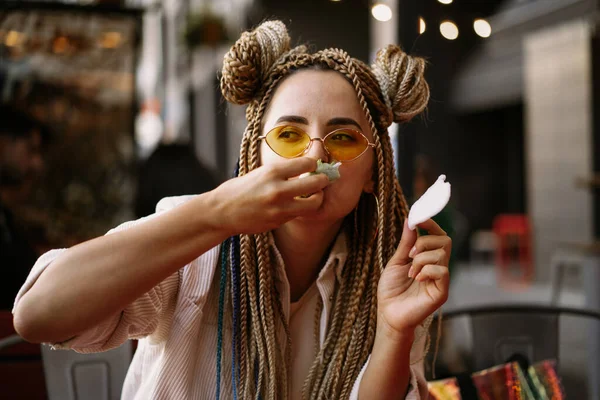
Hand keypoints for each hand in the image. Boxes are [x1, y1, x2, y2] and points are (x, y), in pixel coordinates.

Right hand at [215, 157, 329, 234]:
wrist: (222, 211)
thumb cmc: (239, 189)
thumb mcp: (260, 173)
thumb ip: (281, 172)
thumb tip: (304, 169)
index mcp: (272, 172)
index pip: (306, 164)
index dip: (314, 164)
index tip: (314, 165)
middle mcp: (278, 189)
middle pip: (316, 184)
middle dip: (323, 180)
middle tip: (324, 179)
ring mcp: (279, 208)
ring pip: (313, 204)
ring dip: (318, 198)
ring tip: (315, 195)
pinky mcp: (278, 222)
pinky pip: (299, 214)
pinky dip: (302, 209)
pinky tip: (298, 204)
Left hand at [377, 219, 450, 337]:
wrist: (388, 314)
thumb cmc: (391, 290)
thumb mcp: (396, 261)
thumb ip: (406, 243)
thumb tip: (410, 220)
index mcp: (428, 258)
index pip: (438, 235)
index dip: (430, 223)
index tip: (416, 217)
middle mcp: (437, 266)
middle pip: (445, 240)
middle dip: (425, 242)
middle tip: (410, 255)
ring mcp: (441, 279)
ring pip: (441, 254)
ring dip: (421, 259)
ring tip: (410, 272)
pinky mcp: (442, 292)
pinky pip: (442, 271)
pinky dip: (427, 270)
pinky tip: (417, 279)